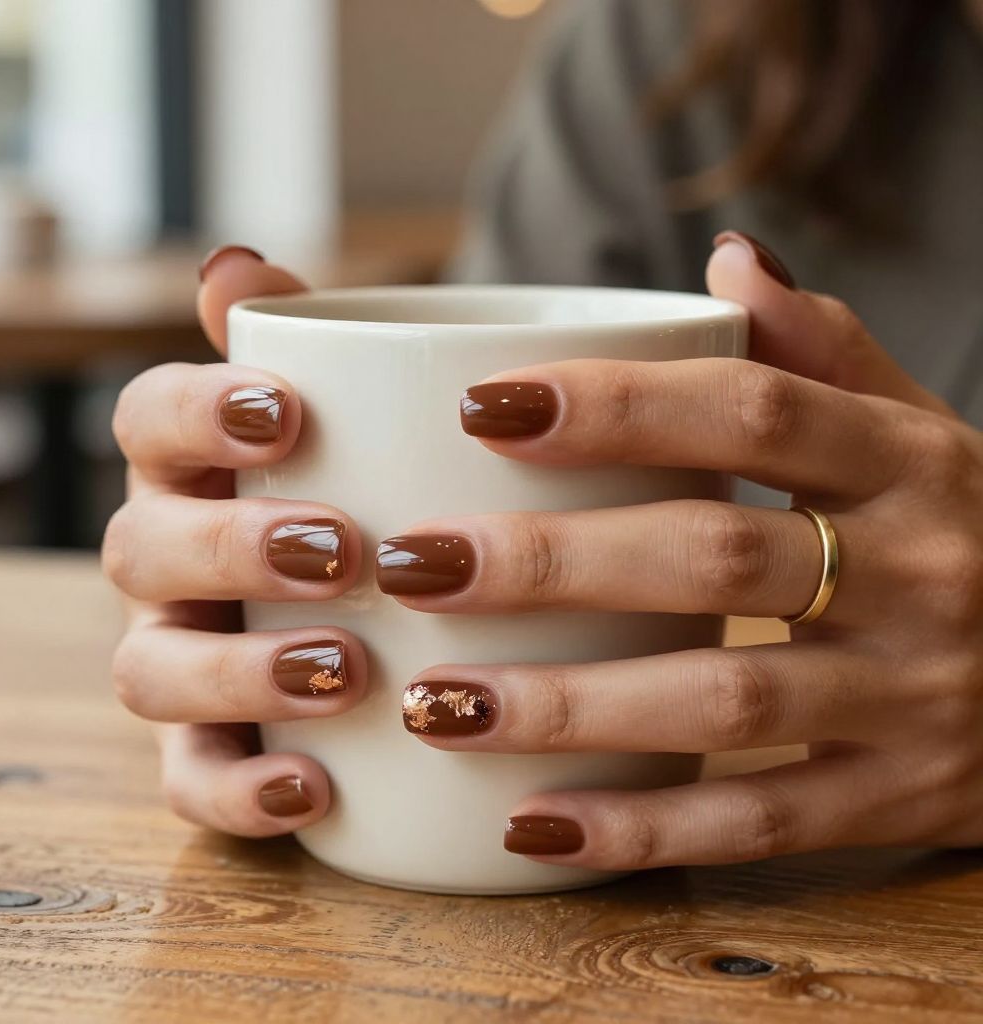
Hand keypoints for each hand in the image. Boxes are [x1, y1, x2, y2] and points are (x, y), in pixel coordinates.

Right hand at [103, 246, 366, 835]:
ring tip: (344, 672)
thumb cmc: (370, 483)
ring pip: (150, 670)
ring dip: (239, 672)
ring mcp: (181, 656)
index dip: (200, 412)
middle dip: (233, 548)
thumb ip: (305, 342)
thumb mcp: (360, 412)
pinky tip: (315, 789)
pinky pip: (192, 780)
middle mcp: (169, 561)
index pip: (150, 421)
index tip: (289, 412)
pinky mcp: (208, 748)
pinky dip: (242, 790)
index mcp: (194, 468)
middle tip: (344, 552)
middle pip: (144, 547)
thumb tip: (235, 262)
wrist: (398, 591)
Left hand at [387, 232, 982, 866]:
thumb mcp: (919, 432)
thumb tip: (729, 257)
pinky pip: (762, 822)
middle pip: (714, 557)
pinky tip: (531, 826)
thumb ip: (825, 351)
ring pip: (725, 699)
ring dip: (570, 706)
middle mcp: (919, 572)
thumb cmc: (966, 531)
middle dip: (554, 561)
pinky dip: (644, 829)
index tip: (482, 405)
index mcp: (908, 462)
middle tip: (416, 561)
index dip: (618, 406)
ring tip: (437, 702)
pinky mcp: (902, 798)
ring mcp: (914, 696)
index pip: (753, 411)